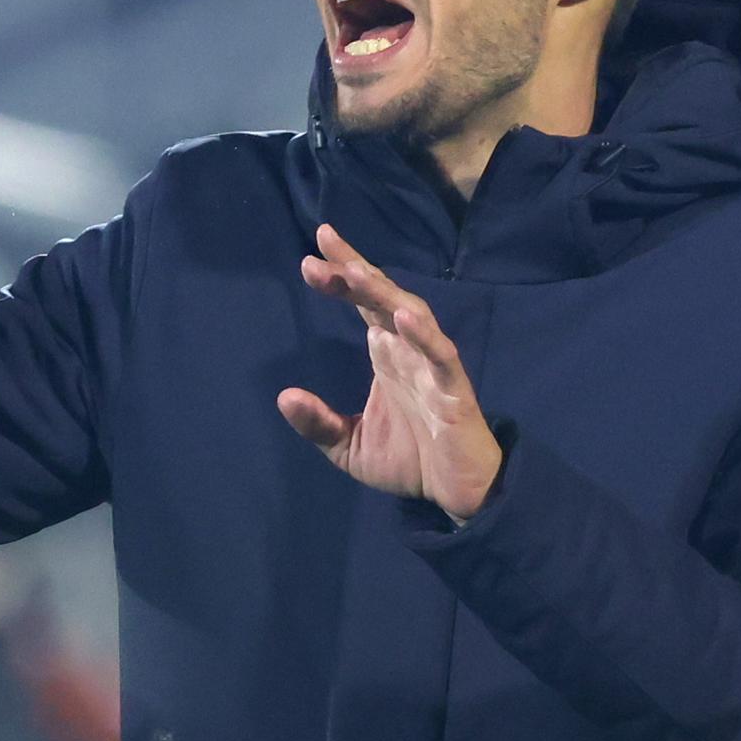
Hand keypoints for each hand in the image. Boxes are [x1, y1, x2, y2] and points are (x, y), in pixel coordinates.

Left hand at [277, 224, 502, 521]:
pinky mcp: (454, 389)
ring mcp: (432, 365)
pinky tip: (404, 318)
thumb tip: (284, 396)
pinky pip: (441, 356)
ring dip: (384, 292)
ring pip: (411, 315)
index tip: (309, 256)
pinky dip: (425, 335)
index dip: (341, 276)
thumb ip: (318, 422)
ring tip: (355, 271)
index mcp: (386, 353)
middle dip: (354, 269)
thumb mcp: (349, 445)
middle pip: (382, 296)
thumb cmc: (409, 459)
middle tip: (323, 245)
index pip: (362, 303)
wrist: (456, 494)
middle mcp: (408, 349)